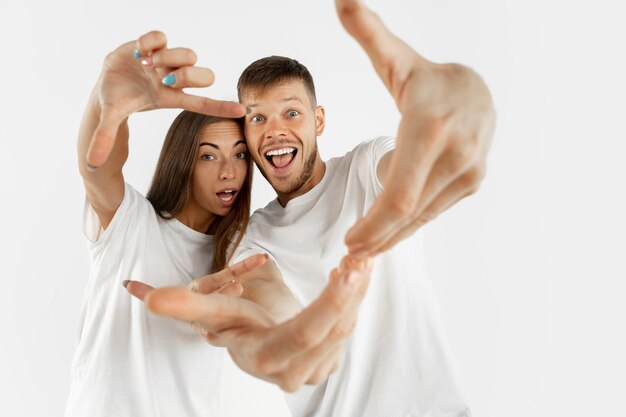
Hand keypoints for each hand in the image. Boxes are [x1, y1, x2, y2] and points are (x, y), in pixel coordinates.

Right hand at [86, 30, 244, 167]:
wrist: (105, 80)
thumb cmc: (117, 100)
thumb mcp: (111, 118)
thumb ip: (105, 137)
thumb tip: (90, 161)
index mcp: (169, 98)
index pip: (202, 103)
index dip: (221, 107)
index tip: (242, 110)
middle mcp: (173, 78)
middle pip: (202, 76)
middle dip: (188, 77)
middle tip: (164, 79)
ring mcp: (165, 60)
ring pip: (188, 55)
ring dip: (167, 59)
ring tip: (143, 64)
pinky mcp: (152, 44)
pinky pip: (162, 37)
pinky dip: (151, 42)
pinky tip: (138, 51)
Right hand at [126, 254, 372, 391]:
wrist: (257, 337)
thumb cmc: (235, 320)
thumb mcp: (215, 309)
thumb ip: (187, 303)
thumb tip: (143, 293)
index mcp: (268, 359)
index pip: (304, 335)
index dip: (328, 304)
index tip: (348, 269)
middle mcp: (296, 373)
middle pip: (334, 331)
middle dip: (350, 292)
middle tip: (361, 256)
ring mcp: (317, 368)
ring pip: (347, 326)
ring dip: (358, 289)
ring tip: (362, 256)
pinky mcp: (332, 357)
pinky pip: (351, 324)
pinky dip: (358, 295)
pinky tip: (359, 269)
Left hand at [336, 0, 495, 254]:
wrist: (480, 90)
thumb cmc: (429, 79)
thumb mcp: (397, 60)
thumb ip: (368, 34)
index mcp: (429, 128)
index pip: (397, 196)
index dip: (371, 227)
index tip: (349, 242)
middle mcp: (455, 154)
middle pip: (406, 214)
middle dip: (376, 238)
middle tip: (349, 255)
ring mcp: (468, 171)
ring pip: (420, 217)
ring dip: (391, 236)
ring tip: (364, 248)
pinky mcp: (473, 182)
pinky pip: (432, 211)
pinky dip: (408, 225)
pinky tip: (388, 231)